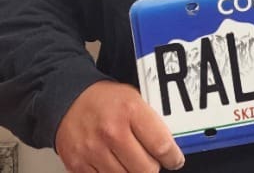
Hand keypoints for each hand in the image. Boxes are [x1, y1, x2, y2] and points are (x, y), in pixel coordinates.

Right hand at [55, 80, 184, 171]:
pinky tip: (115, 164)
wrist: (69, 100)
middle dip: (153, 167)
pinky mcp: (78, 165)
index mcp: (130, 110)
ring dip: (133, 172)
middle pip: (146, 169)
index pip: (161, 144)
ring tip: (132, 161)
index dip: (173, 157)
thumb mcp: (134, 98)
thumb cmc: (105, 99)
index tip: (175, 160)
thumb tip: (169, 146)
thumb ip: (151, 122)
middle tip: (152, 161)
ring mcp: (94, 151)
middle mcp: (112, 132)